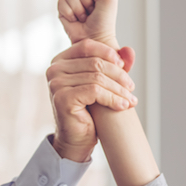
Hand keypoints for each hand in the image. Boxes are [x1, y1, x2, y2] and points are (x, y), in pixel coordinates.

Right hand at [46, 39, 135, 160]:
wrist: (78, 139)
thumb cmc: (89, 111)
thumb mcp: (103, 83)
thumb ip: (116, 65)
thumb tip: (130, 50)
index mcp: (61, 61)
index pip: (87, 46)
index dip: (109, 53)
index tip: (125, 67)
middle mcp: (54, 69)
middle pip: (95, 63)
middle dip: (118, 75)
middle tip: (131, 87)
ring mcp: (56, 83)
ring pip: (98, 78)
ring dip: (119, 90)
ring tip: (131, 100)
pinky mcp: (63, 98)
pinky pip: (95, 91)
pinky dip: (113, 98)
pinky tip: (123, 106)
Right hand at [58, 0, 118, 48]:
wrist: (95, 39)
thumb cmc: (104, 22)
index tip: (99, 2)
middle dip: (86, 0)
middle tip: (92, 12)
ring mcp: (72, 1)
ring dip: (78, 8)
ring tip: (85, 17)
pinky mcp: (63, 10)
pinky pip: (61, 2)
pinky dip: (69, 13)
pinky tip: (75, 20)